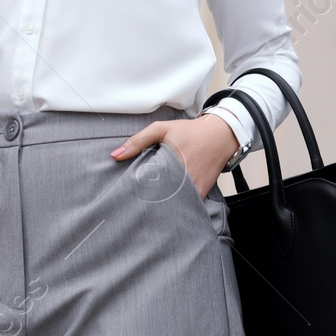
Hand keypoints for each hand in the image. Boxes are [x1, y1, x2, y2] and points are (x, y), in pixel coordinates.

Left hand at [109, 114, 238, 197]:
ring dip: (161, 205)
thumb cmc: (189, 131)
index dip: (135, 192)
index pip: (146, 186)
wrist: (221, 135)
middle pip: (157, 198)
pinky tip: (167, 204)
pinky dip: (177, 205)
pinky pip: (186, 204)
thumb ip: (137, 141)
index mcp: (169, 164)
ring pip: (172, 204)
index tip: (126, 194)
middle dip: (146, 201)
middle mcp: (182, 179)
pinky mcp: (201, 193)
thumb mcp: (162, 129)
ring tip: (148, 206)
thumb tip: (115, 156)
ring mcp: (193, 188)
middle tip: (134, 204)